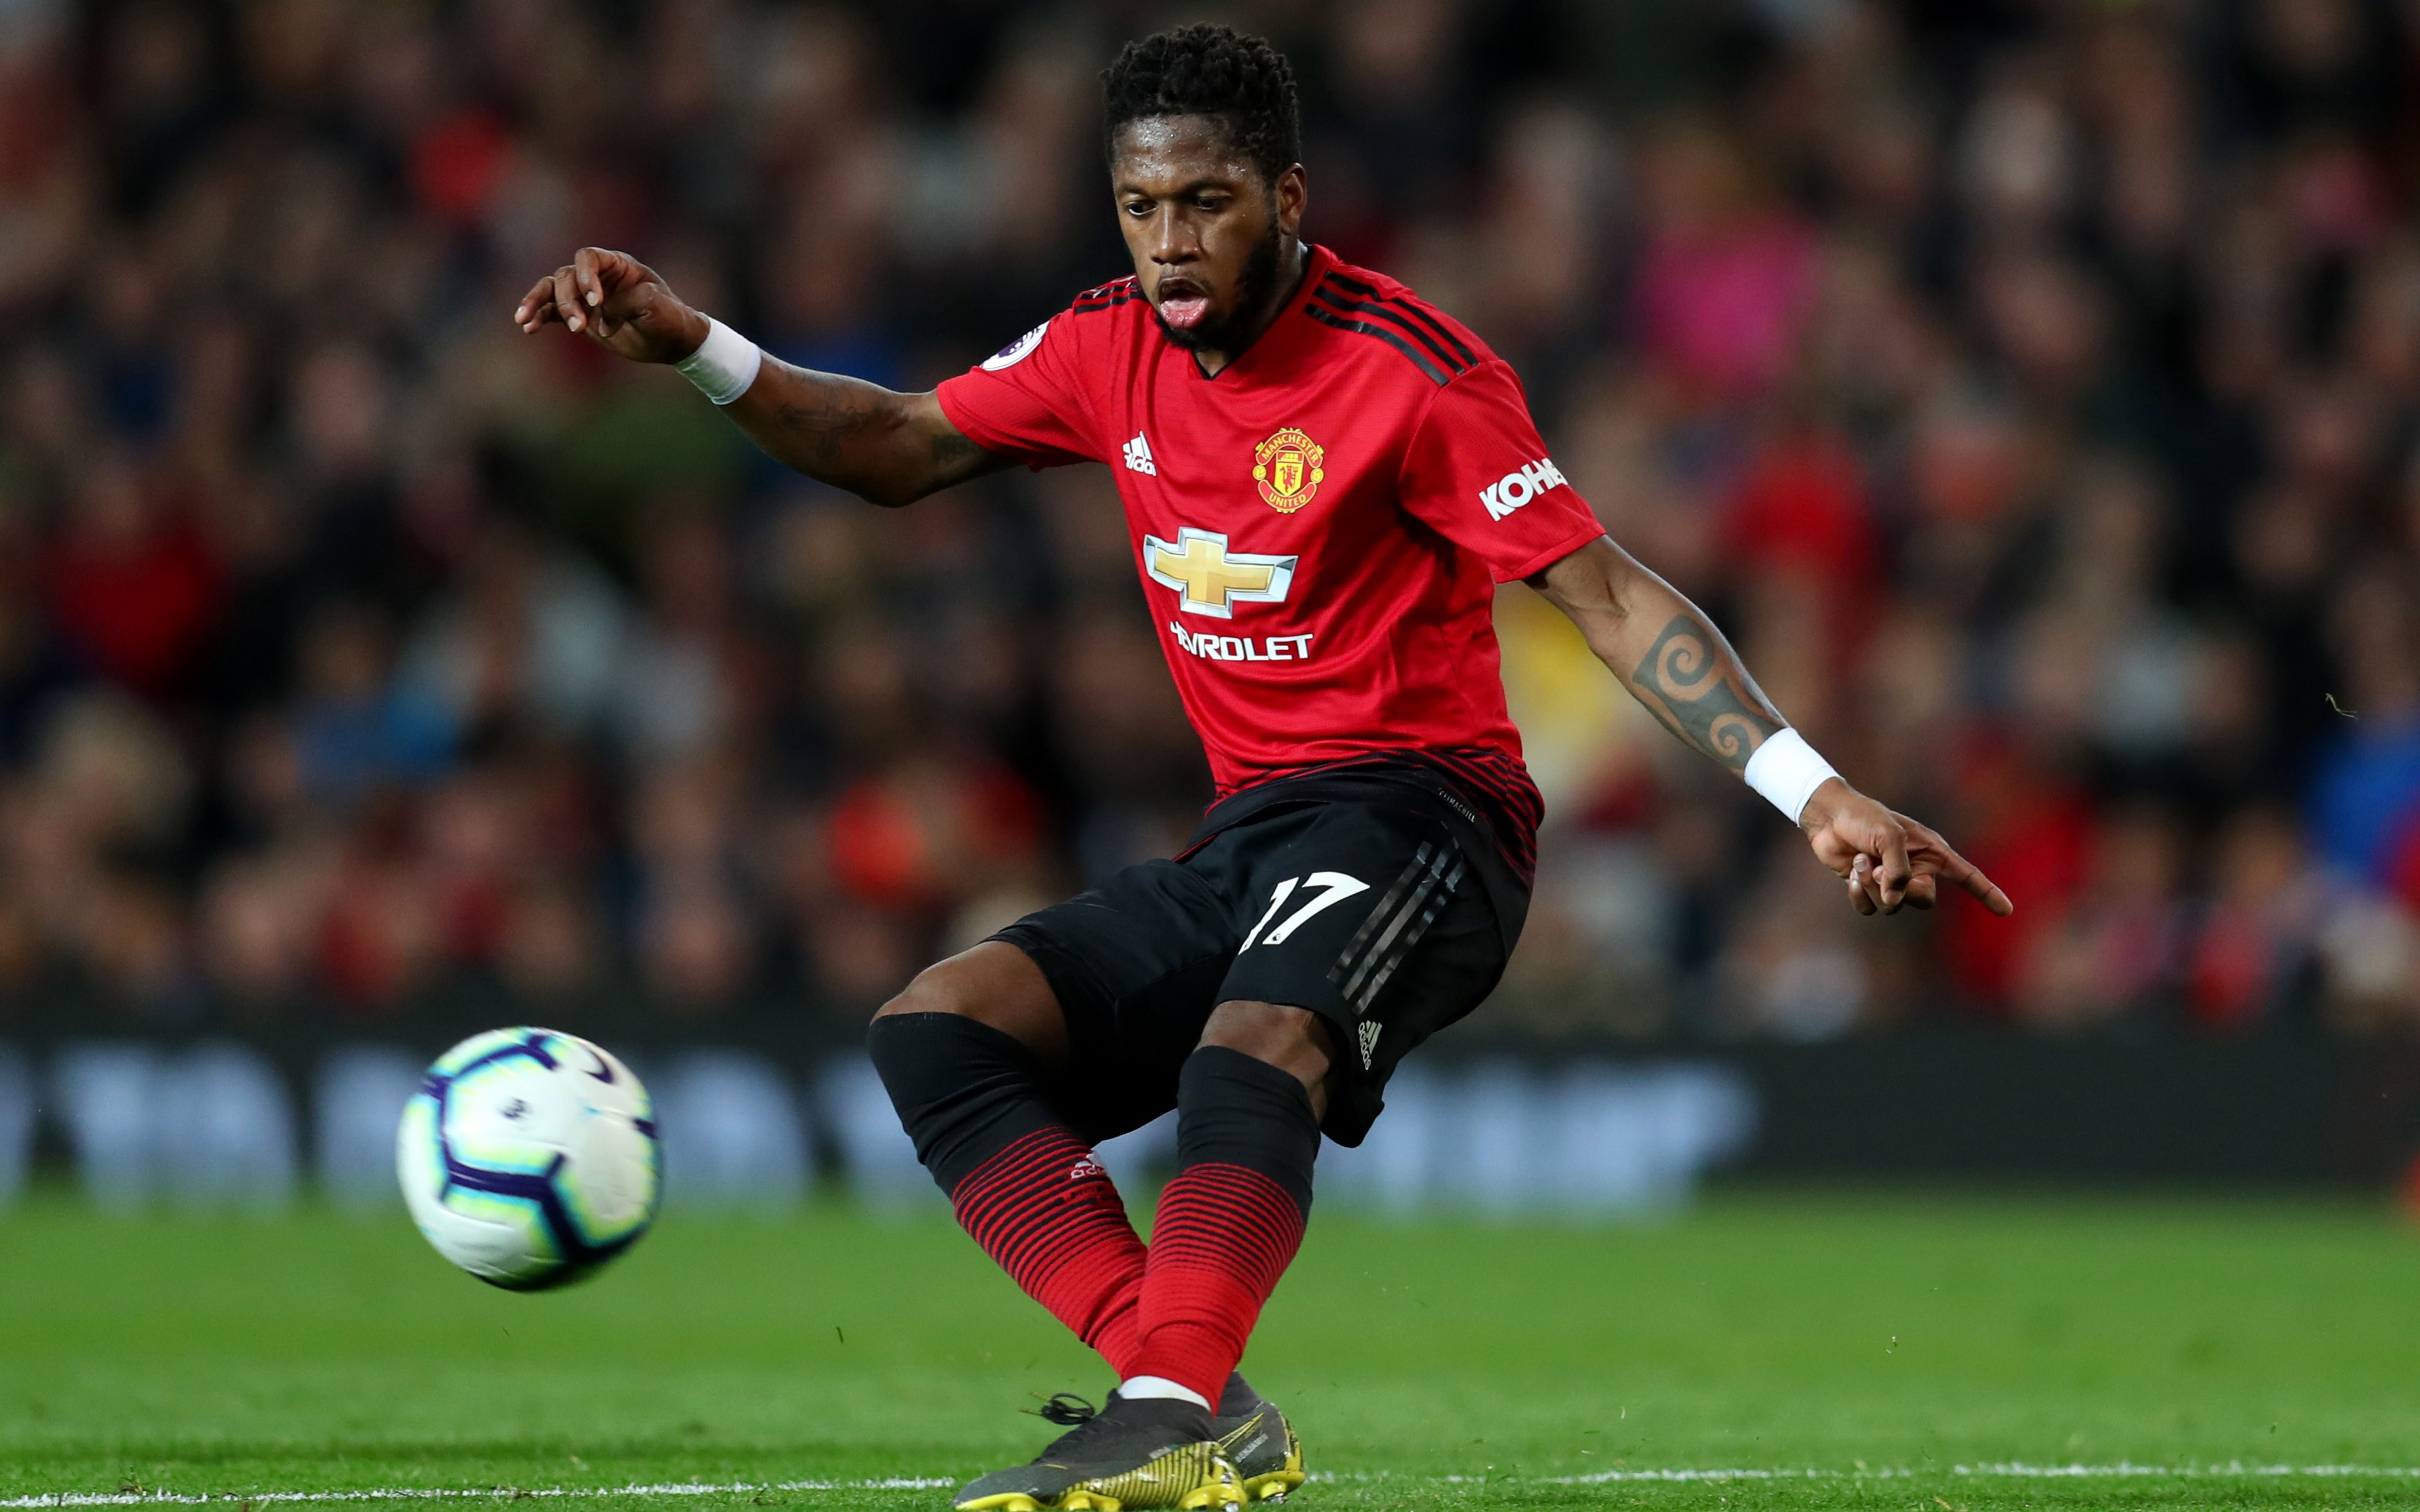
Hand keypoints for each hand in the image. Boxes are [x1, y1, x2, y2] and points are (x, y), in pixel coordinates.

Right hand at [512, 247, 708, 364]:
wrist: (671, 341)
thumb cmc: (668, 318)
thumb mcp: (655, 306)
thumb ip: (627, 301)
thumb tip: (601, 311)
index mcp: (617, 265)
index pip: (588, 257)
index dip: (585, 276)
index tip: (596, 302)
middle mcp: (597, 276)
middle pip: (566, 276)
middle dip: (568, 302)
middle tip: (580, 327)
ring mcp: (585, 296)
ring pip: (551, 290)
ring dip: (538, 303)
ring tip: (523, 320)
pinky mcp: (579, 316)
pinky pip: (551, 312)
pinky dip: (538, 317)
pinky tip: (526, 328)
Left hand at [1798, 778, 2012, 917]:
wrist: (1829, 817)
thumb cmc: (1864, 817)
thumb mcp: (1889, 835)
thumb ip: (1898, 870)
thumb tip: (1895, 900)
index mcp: (1931, 852)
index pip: (1966, 876)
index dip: (1987, 893)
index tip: (2006, 911)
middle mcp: (1916, 868)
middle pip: (1923, 899)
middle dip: (1902, 890)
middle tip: (1881, 870)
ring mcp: (1891, 881)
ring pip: (1893, 906)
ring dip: (1873, 886)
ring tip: (1862, 862)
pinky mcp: (1869, 889)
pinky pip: (1870, 908)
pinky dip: (1860, 894)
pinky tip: (1851, 875)